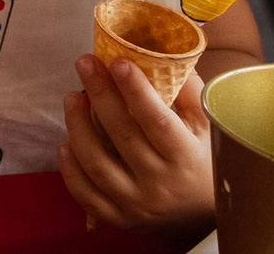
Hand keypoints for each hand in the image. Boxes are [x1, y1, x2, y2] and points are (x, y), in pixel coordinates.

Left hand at [59, 54, 215, 235]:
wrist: (206, 219)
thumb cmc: (204, 161)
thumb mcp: (208, 129)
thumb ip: (188, 92)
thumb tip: (164, 54)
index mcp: (187, 158)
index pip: (157, 121)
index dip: (137, 91)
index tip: (119, 62)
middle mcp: (161, 184)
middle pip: (122, 135)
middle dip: (100, 94)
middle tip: (85, 62)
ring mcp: (138, 204)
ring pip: (97, 164)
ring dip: (78, 126)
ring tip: (72, 97)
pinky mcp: (120, 219)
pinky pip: (86, 195)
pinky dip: (70, 169)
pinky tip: (65, 143)